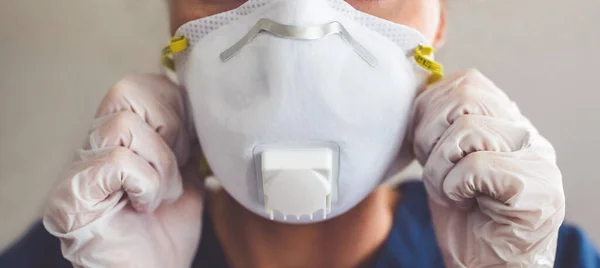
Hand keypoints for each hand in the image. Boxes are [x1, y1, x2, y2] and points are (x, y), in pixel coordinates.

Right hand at [43, 74, 202, 267]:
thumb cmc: (167, 231)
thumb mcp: (187, 174)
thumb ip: (188, 138)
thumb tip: (202, 105)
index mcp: (121, 136)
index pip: (141, 83)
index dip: (175, 106)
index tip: (188, 148)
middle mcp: (95, 145)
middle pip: (127, 89)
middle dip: (169, 127)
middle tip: (177, 166)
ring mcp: (80, 168)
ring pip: (125, 124)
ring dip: (161, 165)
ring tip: (160, 195)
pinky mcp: (72, 194)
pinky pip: (118, 159)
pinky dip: (146, 183)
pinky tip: (144, 206)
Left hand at [411, 70, 564, 266]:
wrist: (484, 264)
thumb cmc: (462, 214)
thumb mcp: (441, 158)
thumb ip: (439, 123)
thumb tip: (418, 86)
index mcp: (504, 120)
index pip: (465, 82)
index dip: (430, 108)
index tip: (425, 145)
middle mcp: (524, 133)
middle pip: (463, 98)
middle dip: (429, 135)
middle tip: (435, 169)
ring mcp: (536, 159)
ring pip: (466, 131)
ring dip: (439, 168)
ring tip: (450, 190)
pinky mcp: (536, 188)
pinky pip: (475, 166)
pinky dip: (454, 187)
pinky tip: (465, 203)